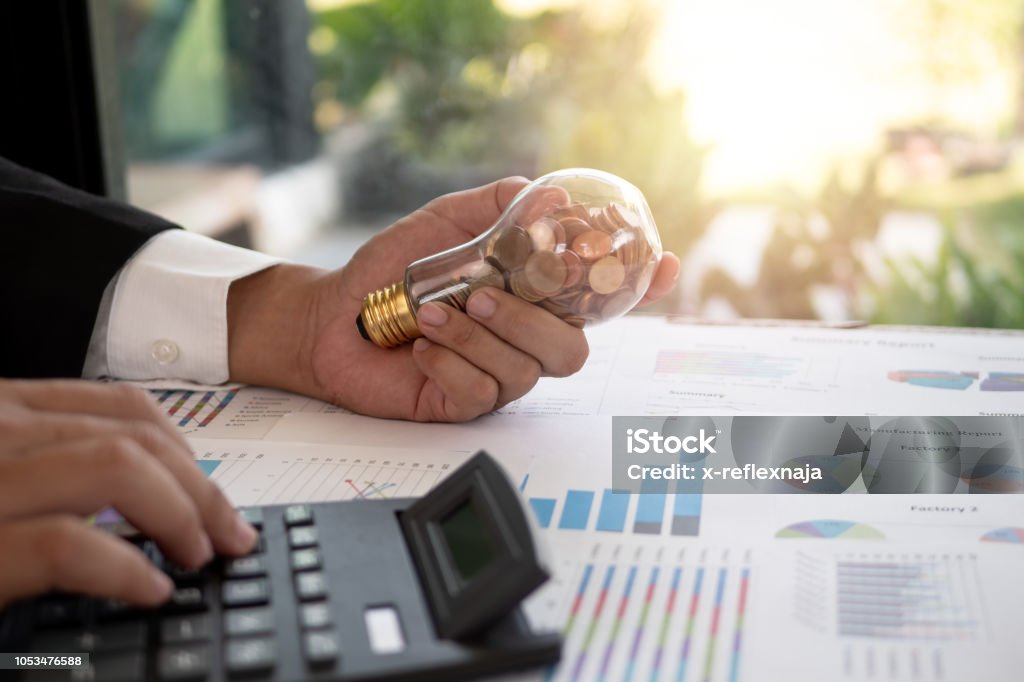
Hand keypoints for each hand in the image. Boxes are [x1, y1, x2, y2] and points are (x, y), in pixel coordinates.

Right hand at [0, 379, 257, 608]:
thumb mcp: (0, 473)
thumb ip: (52, 465)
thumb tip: (146, 499)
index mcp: (5, 410)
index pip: (125, 406)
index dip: (186, 451)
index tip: (211, 492)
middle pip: (135, 438)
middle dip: (201, 490)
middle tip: (230, 534)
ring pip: (119, 468)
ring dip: (180, 516)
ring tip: (197, 555)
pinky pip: (68, 544)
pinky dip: (122, 569)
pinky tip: (149, 589)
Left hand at [228, 177, 679, 420]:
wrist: (333, 315)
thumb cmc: (390, 270)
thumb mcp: (443, 223)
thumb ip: (496, 207)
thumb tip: (551, 195)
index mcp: (529, 297)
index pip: (598, 300)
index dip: (639, 289)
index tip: (661, 266)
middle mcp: (521, 340)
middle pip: (573, 350)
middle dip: (530, 322)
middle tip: (480, 296)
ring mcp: (496, 376)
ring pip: (524, 371)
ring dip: (474, 336)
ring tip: (427, 312)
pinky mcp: (463, 404)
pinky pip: (480, 393)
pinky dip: (448, 361)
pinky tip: (419, 346)